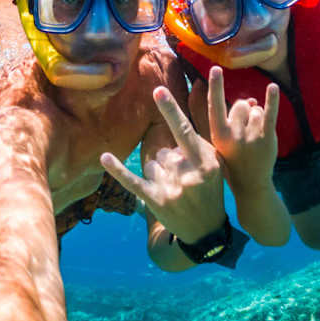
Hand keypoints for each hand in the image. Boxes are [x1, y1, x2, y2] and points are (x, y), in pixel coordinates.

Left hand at [100, 86, 224, 243]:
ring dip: (158, 174)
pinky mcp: (156, 200)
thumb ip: (197, 141)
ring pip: (151, 164)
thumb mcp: (214, 164)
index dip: (170, 110)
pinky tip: (105, 158)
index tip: (158, 90)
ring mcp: (172, 189)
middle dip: (169, 162)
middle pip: (163, 151)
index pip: (184, 130)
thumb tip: (175, 117)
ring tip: (175, 190)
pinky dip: (118, 170)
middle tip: (184, 179)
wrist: (206, 229)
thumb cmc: (210, 189)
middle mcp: (188, 174)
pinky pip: (132, 181)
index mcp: (205, 160)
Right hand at [207, 66, 278, 186]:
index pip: (215, 105)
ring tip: (253, 137)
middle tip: (243, 131)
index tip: (215, 68)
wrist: (249, 183)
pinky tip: (273, 87)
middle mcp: (234, 134)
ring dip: (257, 117)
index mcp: (218, 134)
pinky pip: (270, 113)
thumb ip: (231, 118)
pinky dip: (272, 99)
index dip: (216, 87)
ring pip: (256, 109)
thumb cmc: (232, 158)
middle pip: (240, 104)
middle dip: (243, 111)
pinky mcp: (267, 137)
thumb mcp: (221, 140)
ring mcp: (251, 136)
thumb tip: (250, 100)